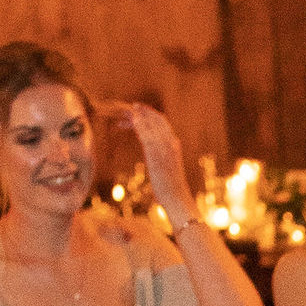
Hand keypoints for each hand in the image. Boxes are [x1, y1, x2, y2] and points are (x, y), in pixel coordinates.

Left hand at [121, 103, 193, 229]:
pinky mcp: (157, 154)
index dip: (152, 116)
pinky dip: (140, 125)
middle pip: (158, 120)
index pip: (164, 124)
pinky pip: (147, 134)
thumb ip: (162, 160)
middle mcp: (171, 143)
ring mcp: (165, 147)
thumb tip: (156, 160)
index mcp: (174, 146)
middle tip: (132, 107)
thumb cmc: (171, 189)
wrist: (176, 198)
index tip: (141, 113)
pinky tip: (132, 122)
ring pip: (152, 124)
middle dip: (145, 112)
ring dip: (140, 116)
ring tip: (128, 112)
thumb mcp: (167, 170)